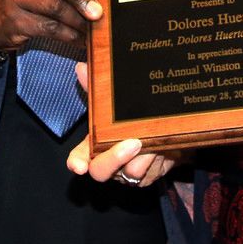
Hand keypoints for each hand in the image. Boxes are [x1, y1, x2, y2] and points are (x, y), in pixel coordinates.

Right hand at [66, 63, 178, 186]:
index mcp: (95, 145)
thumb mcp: (114, 102)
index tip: (79, 166)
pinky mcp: (148, 175)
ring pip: (132, 172)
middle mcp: (109, 162)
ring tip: (156, 139)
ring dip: (146, 156)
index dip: (76, 162)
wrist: (166, 128)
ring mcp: (128, 172)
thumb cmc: (131, 116)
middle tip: (134, 143)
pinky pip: (152, 171)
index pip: (79, 157)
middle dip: (115, 158)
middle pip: (101, 171)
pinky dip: (160, 157)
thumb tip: (82, 68)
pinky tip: (165, 146)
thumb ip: (96, 88)